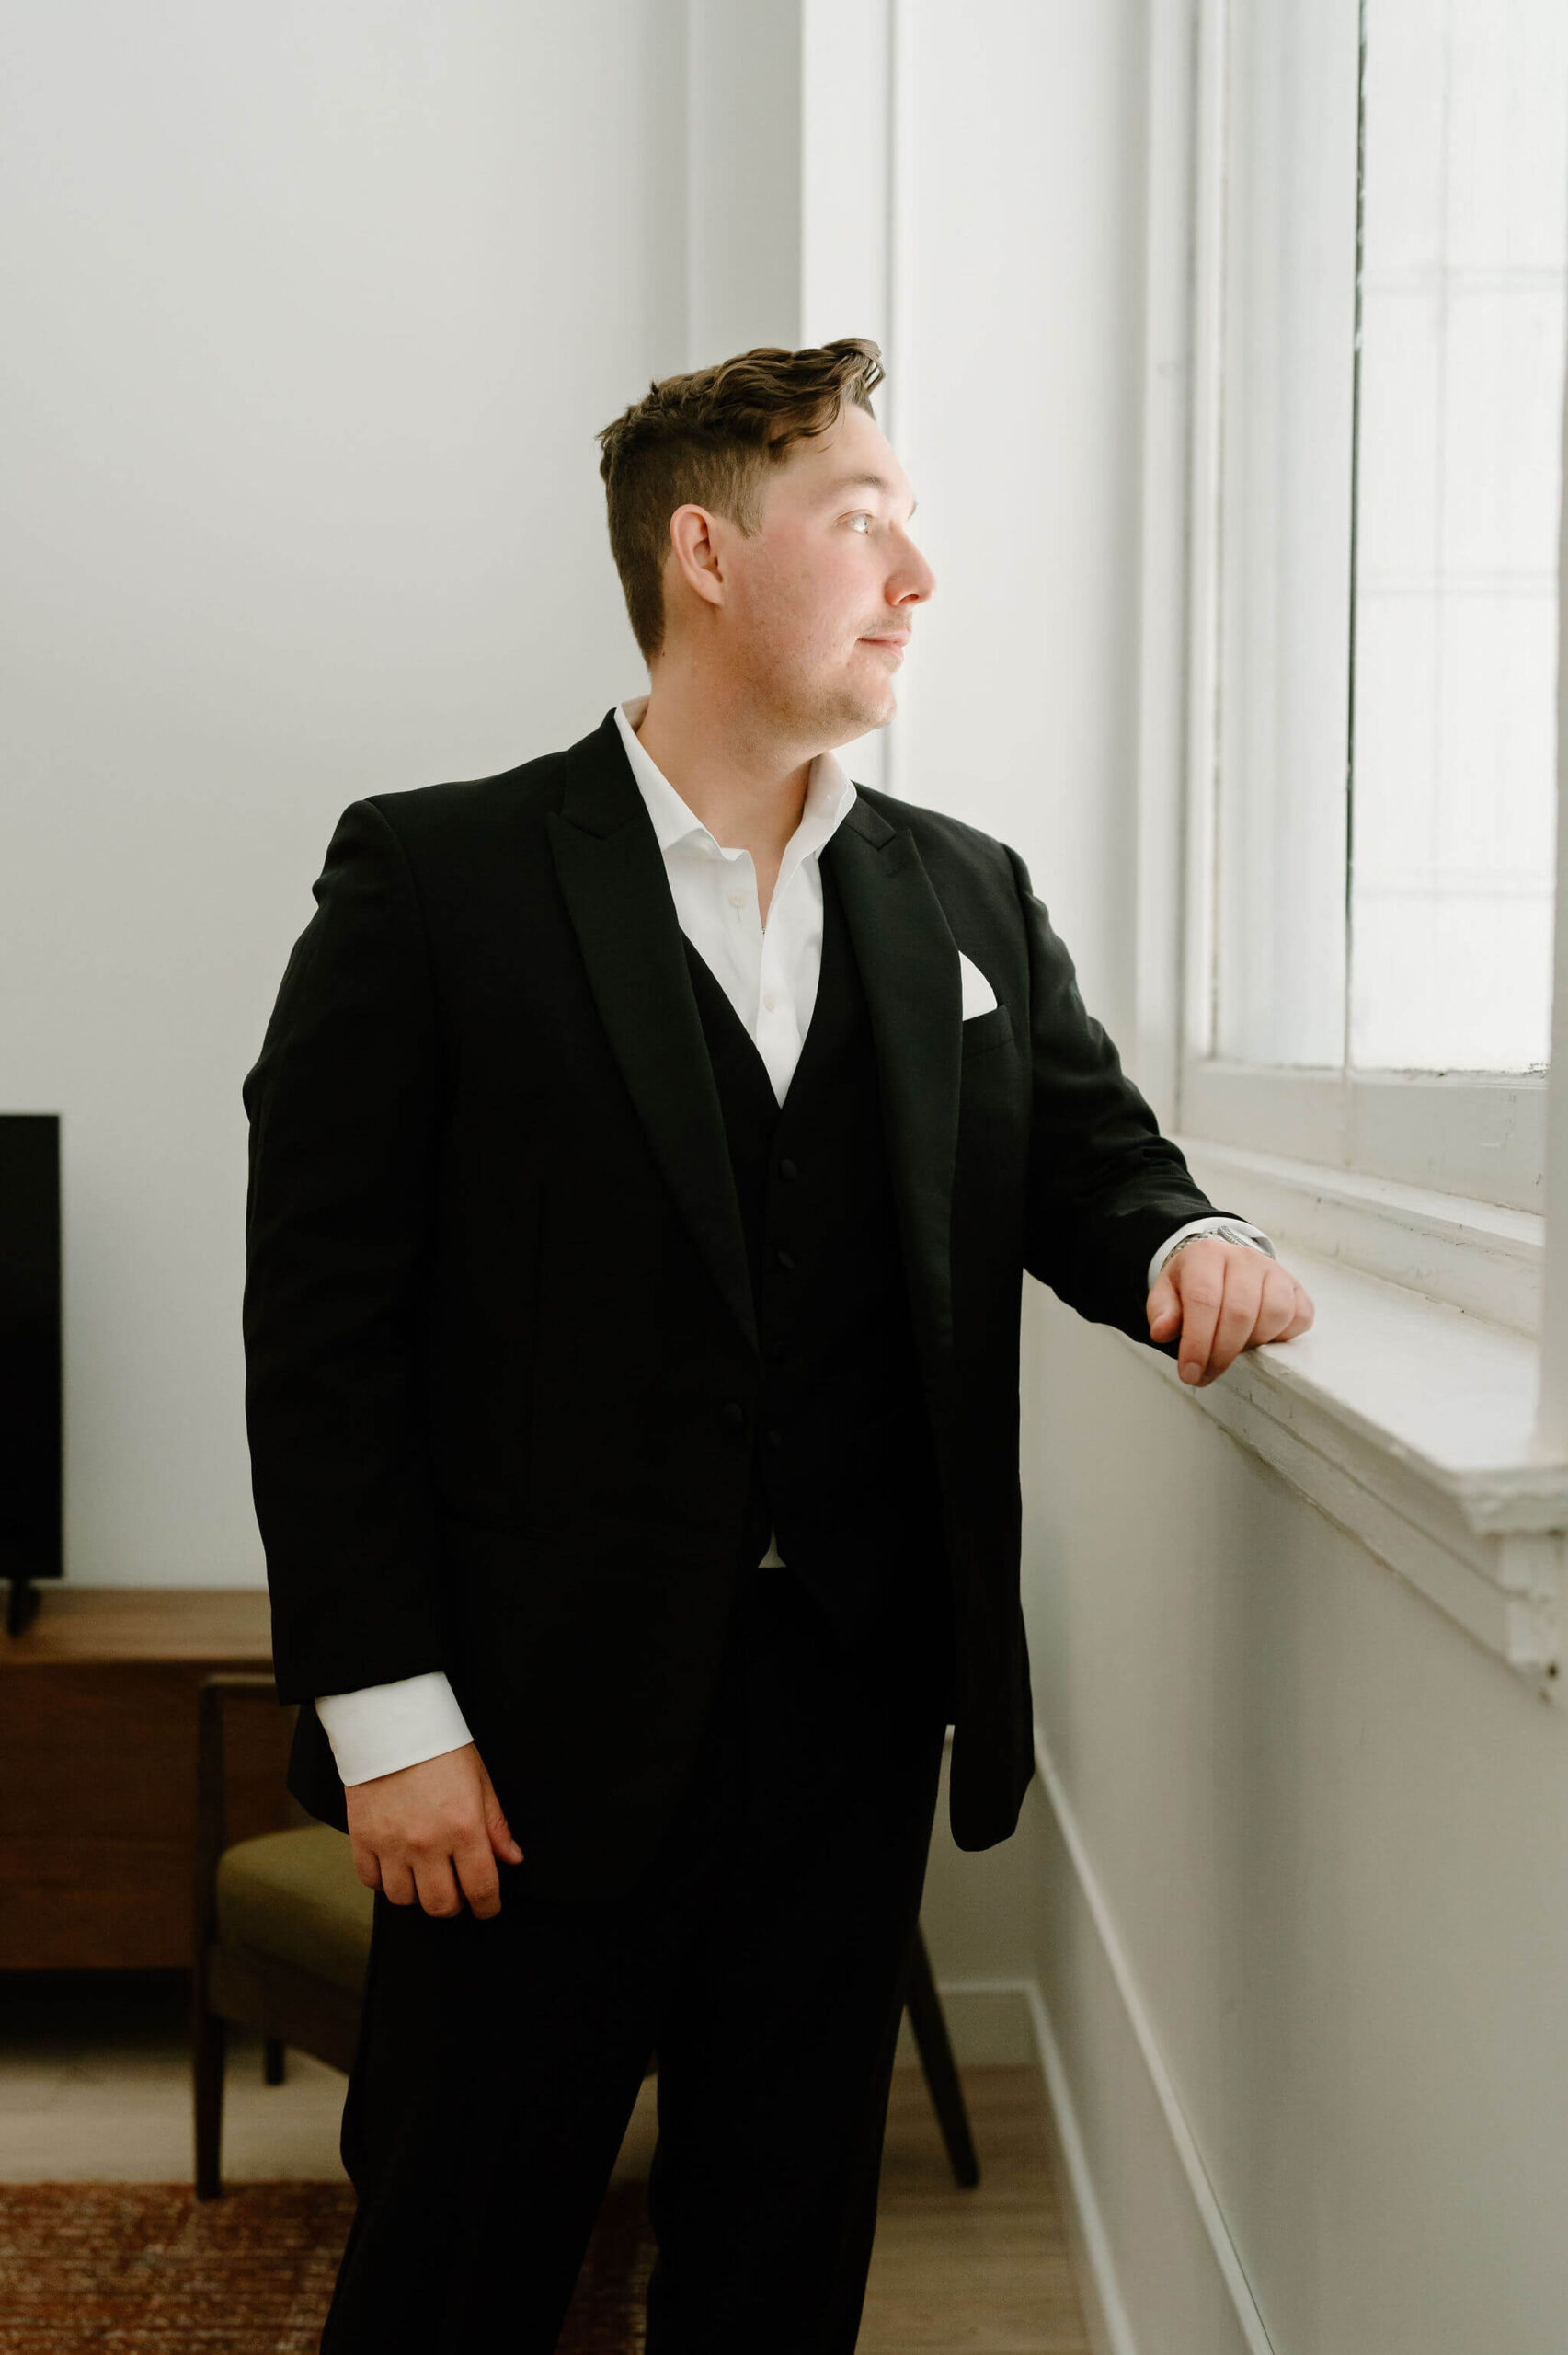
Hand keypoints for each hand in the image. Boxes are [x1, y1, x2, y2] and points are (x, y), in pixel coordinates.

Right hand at [344, 1741, 522, 1919]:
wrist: (392, 1724)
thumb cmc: (440, 1748)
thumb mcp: (480, 1781)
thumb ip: (495, 1826)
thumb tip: (511, 1859)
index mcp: (464, 1828)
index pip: (481, 1889)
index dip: (488, 1907)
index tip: (487, 1907)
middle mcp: (428, 1843)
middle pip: (440, 1905)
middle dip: (454, 1904)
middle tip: (456, 1889)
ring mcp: (392, 1844)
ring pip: (404, 1899)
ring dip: (417, 1893)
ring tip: (423, 1873)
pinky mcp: (362, 1839)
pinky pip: (371, 1881)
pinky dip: (384, 1880)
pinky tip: (395, 1864)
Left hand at [1146, 1237, 1313, 1386]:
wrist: (1221, 1265)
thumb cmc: (1194, 1283)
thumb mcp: (1166, 1293)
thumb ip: (1161, 1312)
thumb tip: (1162, 1331)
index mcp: (1206, 1255)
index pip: (1204, 1301)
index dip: (1197, 1344)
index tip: (1189, 1372)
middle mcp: (1244, 1258)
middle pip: (1239, 1313)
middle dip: (1221, 1354)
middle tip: (1205, 1374)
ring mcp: (1275, 1271)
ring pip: (1273, 1315)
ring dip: (1251, 1344)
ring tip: (1232, 1350)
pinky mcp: (1296, 1288)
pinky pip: (1298, 1318)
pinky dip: (1281, 1338)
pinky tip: (1258, 1339)